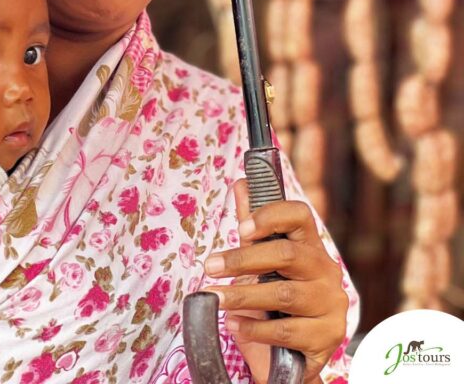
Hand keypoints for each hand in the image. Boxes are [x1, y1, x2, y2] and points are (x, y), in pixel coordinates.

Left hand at [202, 179, 347, 383]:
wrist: (293, 358)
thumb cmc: (275, 302)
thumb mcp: (262, 263)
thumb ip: (253, 226)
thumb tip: (241, 183)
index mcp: (311, 246)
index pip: (300, 215)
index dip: (270, 216)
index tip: (241, 228)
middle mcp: (326, 271)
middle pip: (286, 254)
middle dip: (243, 259)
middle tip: (210, 266)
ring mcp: (330, 305)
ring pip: (283, 294)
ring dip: (242, 295)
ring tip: (216, 298)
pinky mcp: (327, 337)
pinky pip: (285, 331)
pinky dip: (254, 328)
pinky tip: (234, 324)